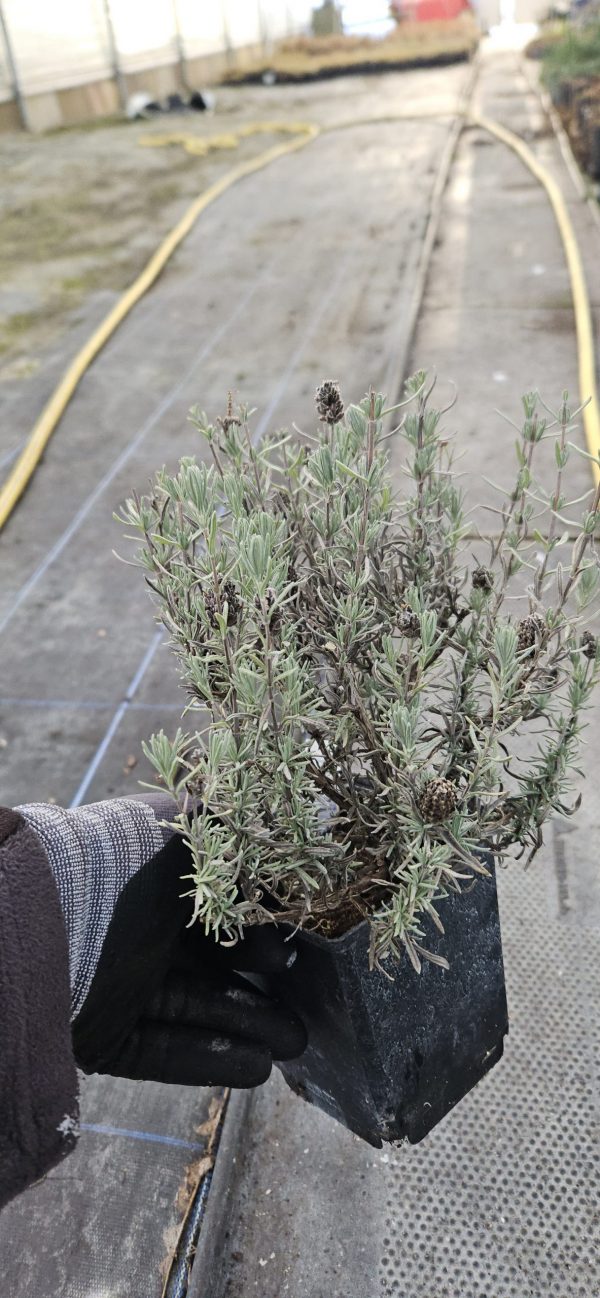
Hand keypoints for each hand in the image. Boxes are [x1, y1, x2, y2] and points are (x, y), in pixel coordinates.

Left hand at [72, 831, 305, 1086]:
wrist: (48, 919)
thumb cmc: (120, 864)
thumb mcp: (187, 830)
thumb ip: (233, 842)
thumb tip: (273, 857)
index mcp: (151, 881)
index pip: (215, 912)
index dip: (256, 932)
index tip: (292, 948)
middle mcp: (136, 933)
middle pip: (211, 966)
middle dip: (261, 987)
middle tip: (307, 1004)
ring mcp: (118, 986)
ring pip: (195, 1010)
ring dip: (248, 1026)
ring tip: (295, 1042)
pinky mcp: (102, 1034)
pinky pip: (163, 1051)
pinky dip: (210, 1058)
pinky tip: (258, 1066)